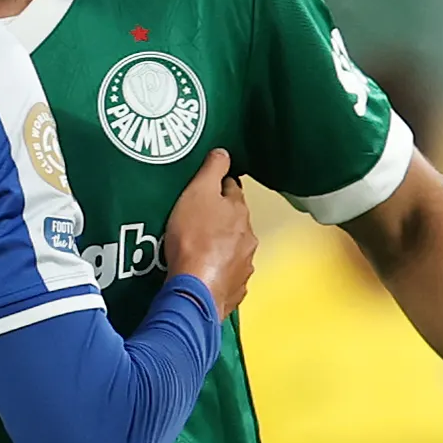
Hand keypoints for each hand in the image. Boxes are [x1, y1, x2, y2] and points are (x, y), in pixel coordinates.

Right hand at [163, 150, 257, 319]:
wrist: (194, 289)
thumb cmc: (193, 239)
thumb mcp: (198, 192)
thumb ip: (213, 169)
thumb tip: (224, 152)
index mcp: (239, 211)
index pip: (232, 189)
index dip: (218, 187)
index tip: (205, 190)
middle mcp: (248, 238)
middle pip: (235, 221)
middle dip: (221, 220)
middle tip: (197, 222)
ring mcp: (243, 266)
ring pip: (233, 249)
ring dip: (221, 248)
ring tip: (198, 251)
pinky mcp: (234, 290)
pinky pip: (227, 276)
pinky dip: (218, 273)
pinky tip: (203, 274)